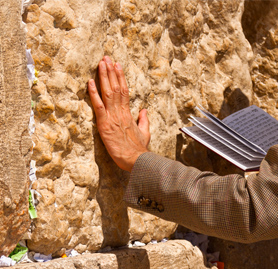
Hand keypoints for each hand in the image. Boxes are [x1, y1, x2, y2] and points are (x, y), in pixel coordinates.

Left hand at [88, 56, 149, 171]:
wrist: (136, 160)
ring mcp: (112, 117)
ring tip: (101, 63)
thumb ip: (143, 120)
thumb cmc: (139, 149)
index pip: (124, 91)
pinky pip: (99, 106)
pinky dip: (94, 93)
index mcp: (129, 113)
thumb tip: (144, 111)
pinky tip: (90, 82)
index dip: (120, 77)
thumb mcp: (145, 132)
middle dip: (111, 71)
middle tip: (106, 58)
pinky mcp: (105, 125)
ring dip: (104, 77)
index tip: (117, 65)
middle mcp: (120, 112)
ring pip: (108, 92)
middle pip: (116, 87)